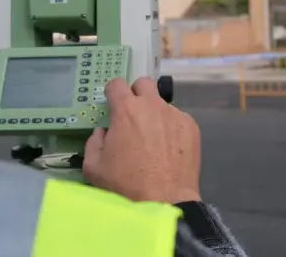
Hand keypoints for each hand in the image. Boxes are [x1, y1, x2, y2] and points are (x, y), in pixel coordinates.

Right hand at [83, 77, 201, 204]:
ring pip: (162, 104)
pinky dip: (172, 129)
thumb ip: (94, 142)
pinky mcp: (191, 126)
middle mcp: (152, 105)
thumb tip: (103, 132)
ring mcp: (174, 114)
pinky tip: (169, 150)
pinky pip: (178, 120)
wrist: (164, 201)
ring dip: (155, 114)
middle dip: (137, 94)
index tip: (113, 103)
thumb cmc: (125, 184)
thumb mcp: (94, 167)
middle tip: (134, 115)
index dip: (113, 92)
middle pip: (143, 84)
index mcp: (126, 110)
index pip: (116, 84)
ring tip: (154, 140)